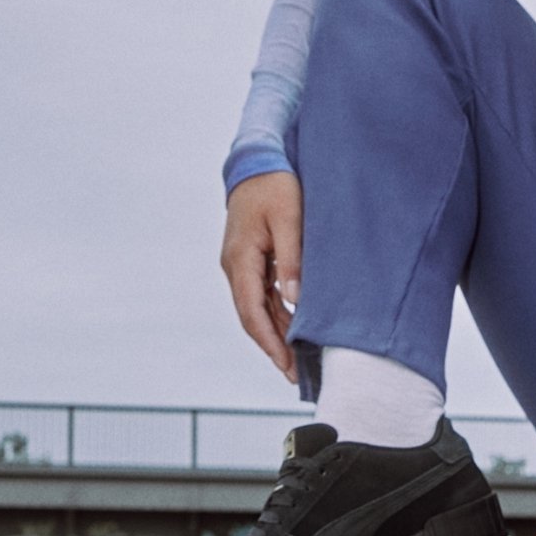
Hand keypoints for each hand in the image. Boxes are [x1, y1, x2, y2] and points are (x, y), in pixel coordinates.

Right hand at [221, 171, 302, 382]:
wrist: (259, 160)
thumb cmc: (275, 185)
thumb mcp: (290, 218)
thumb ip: (292, 258)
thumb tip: (294, 298)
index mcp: (240, 259)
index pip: (251, 312)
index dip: (269, 343)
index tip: (287, 366)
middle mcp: (235, 266)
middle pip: (253, 317)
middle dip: (274, 347)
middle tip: (298, 375)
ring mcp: (242, 264)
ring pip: (258, 309)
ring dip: (277, 334)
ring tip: (300, 360)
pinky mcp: (252, 261)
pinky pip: (264, 295)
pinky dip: (278, 315)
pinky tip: (295, 331)